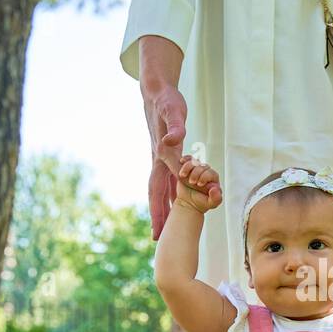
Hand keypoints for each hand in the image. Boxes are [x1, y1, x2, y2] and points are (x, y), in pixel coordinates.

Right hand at [142, 81, 188, 239]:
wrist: (156, 93)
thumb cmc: (167, 101)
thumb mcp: (173, 112)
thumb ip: (175, 127)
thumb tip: (175, 141)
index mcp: (162, 155)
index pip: (164, 187)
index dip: (163, 207)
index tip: (161, 227)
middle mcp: (158, 161)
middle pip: (157, 194)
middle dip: (158, 216)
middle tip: (157, 239)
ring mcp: (160, 159)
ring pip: (161, 189)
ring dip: (162, 208)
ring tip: (163, 228)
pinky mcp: (165, 155)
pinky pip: (167, 179)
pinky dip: (170, 192)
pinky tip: (176, 202)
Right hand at [174, 157, 221, 213]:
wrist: (188, 203)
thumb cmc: (201, 204)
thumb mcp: (211, 203)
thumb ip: (216, 198)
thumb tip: (216, 189)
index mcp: (214, 179)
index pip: (211, 173)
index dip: (205, 177)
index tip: (199, 184)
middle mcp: (207, 172)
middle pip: (202, 166)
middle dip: (196, 173)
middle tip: (192, 182)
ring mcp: (198, 169)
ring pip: (195, 161)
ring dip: (188, 167)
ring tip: (183, 175)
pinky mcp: (189, 167)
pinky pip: (188, 159)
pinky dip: (185, 159)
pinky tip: (181, 161)